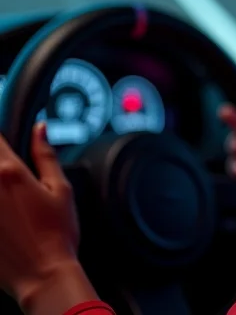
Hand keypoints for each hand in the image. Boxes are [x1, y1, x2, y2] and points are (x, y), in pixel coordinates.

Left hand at [0, 121, 97, 314]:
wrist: (42, 275)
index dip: (0, 136)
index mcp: (11, 173)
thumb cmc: (57, 234)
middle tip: (11, 175)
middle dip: (0, 162)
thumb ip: (46, 155)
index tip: (5, 140)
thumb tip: (39, 128)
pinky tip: (5, 213)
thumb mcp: (60, 188)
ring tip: (9, 196)